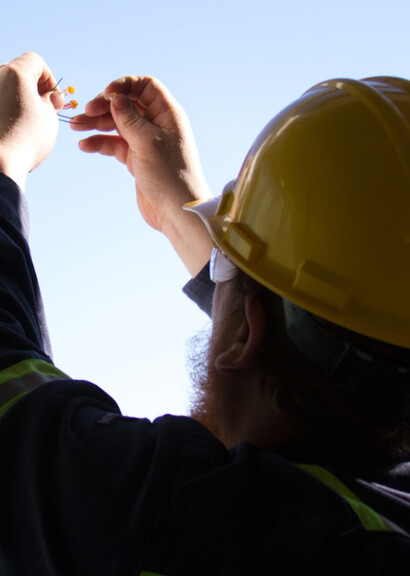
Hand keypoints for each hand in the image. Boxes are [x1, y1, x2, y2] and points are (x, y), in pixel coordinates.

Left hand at [0, 52, 63, 189]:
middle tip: (43, 109)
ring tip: (26, 121)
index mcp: (16, 72)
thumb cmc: (26, 139)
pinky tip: (10, 127)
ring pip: (4, 86)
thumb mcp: (49, 118)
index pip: (35, 62)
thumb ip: (51, 102)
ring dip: (17, 98)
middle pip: (17, 71)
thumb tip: (51, 97)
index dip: (48, 78)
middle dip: (32, 87)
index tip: (53, 98)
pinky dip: (4, 108)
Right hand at [71, 76, 212, 274]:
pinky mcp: (137, 160)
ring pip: (118, 125)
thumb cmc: (171, 176)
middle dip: (104, 106)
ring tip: (75, 127)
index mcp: (167, 115)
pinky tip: (85, 145)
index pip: (145, 87)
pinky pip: (115, 145)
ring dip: (97, 124)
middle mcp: (157, 126)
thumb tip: (115, 97)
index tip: (106, 94)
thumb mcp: (148, 143)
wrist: (177, 212)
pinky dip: (101, 143)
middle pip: (127, 105)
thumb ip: (129, 119)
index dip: (125, 86)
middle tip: (85, 113)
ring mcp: (146, 143)